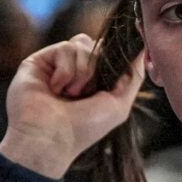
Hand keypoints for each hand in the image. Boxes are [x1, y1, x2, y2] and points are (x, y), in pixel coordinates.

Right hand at [0, 34, 147, 179]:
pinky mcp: (38, 61)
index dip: (111, 59)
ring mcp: (56, 65)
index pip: (106, 52)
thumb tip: (142, 50)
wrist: (50, 137)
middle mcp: (74, 71)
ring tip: (70, 94)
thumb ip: (133, 76)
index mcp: (93, 80)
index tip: (111, 78)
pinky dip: (65, 71)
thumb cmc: (84, 128)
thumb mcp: (119, 104)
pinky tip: (56, 89)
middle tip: (86, 93)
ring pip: (81, 44)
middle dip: (97, 68)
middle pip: (95, 44)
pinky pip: (64, 48)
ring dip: (82, 72)